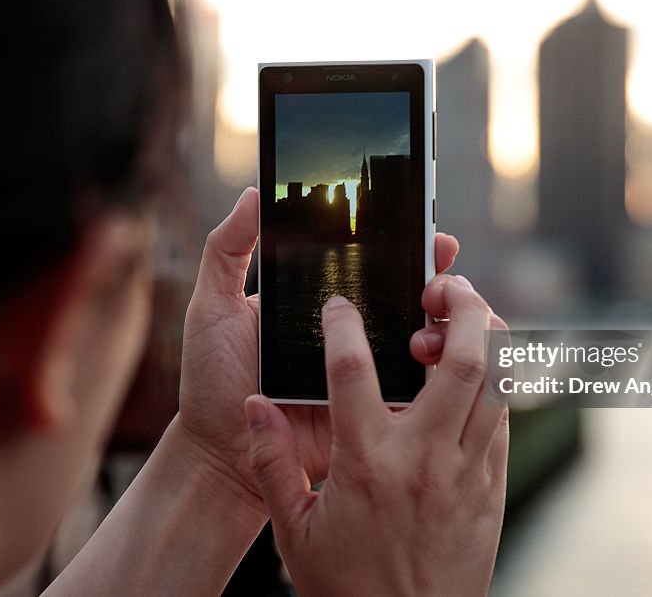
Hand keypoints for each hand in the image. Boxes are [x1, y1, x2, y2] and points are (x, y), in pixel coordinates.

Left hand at [175, 187, 460, 514]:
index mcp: (316, 303)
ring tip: (436, 303)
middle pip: (403, 294)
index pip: (366, 263)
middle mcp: (348, 333)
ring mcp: (364, 371)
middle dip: (433, 273)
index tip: (420, 226)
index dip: (398, 241)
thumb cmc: (212, 382)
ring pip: (418, 335)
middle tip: (439, 255)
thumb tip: (252, 194)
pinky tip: (437, 346)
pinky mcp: (373, 408)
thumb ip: (226, 252)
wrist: (220, 457)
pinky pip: (414, 384)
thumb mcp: (211, 309)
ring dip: (439, 315)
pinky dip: (435, 365)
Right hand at [244, 275, 509, 596]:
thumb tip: (254, 406)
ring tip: (463, 316)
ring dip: (487, 336)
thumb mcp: (293, 530)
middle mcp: (423, 459)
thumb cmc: (346, 586)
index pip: (354, 372)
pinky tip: (472, 373)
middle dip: (461, 306)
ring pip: (497, 382)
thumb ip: (271, 462)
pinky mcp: (491, 487)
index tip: (338, 303)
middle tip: (443, 284)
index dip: (343, 326)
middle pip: (462, 360)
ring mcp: (466, 472)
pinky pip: (504, 417)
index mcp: (365, 464)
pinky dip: (493, 381)